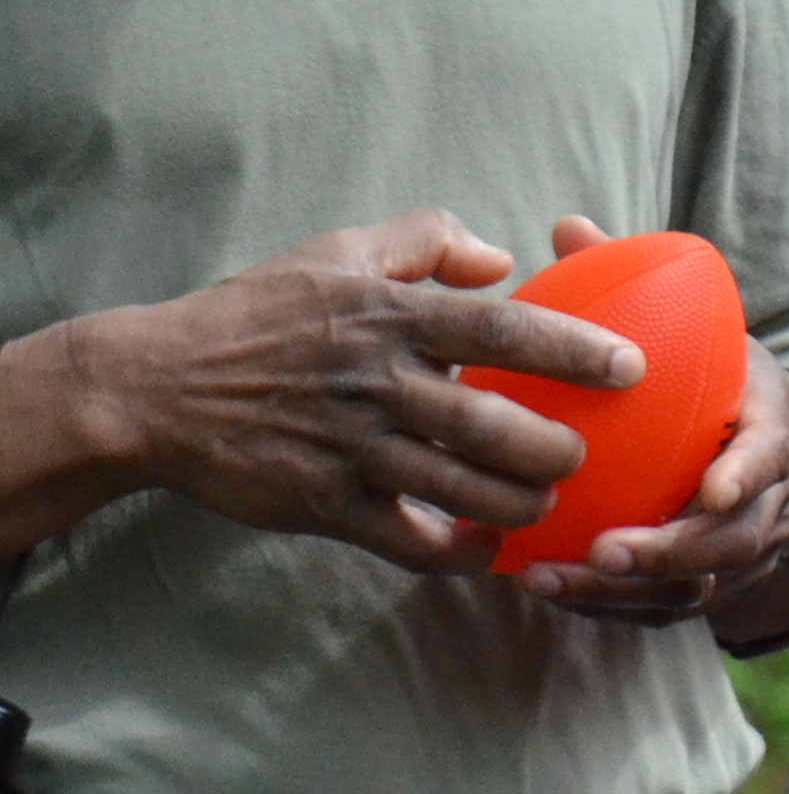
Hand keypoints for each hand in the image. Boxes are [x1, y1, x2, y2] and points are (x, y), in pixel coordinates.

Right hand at [68, 209, 638, 570]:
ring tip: (544, 500)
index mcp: (392, 318)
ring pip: (461, 489)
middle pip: (494, 426)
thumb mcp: (335, 253)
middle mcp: (379, 383)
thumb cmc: (255, 316)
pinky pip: (407, 541)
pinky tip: (486, 551)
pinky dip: (455, 553)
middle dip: (555, 449)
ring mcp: (351, 448)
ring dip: (518, 503)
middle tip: (584, 454)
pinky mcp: (323, 503)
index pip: (504, 331)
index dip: (575, 351)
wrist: (151, 389)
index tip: (631, 367)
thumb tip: (503, 259)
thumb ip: (425, 240)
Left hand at [514, 218, 788, 623]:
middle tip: (607, 548)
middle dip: (674, 552)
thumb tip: (568, 227)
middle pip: (735, 540)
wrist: (779, 449)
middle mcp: (768, 499)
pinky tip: (545, 586)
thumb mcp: (704, 331)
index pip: (771, 455)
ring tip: (552, 575)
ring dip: (627, 589)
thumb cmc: (722, 381)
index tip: (711, 490)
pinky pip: (663, 608)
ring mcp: (742, 551)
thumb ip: (641, 286)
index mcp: (773, 430)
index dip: (747, 477)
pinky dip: (608, 605)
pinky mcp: (707, 586)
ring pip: (696, 585)